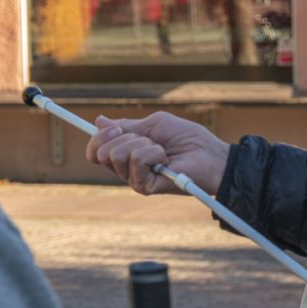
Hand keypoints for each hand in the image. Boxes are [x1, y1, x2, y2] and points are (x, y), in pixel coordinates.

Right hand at [87, 112, 229, 196]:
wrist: (209, 154)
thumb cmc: (187, 138)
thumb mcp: (154, 125)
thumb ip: (127, 126)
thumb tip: (99, 121)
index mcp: (126, 153)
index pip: (96, 151)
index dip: (97, 138)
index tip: (111, 127)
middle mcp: (127, 168)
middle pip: (102, 152)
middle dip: (123, 137)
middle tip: (146, 138)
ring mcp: (134, 179)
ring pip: (116, 155)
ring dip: (142, 144)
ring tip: (162, 149)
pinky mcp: (144, 186)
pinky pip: (135, 161)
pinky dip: (152, 153)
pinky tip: (166, 159)